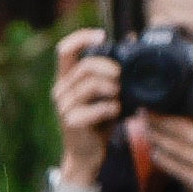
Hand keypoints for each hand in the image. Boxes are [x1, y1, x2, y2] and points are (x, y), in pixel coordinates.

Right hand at [49, 31, 120, 185]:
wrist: (86, 155)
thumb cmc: (98, 121)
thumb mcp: (104, 93)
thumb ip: (111, 72)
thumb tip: (131, 41)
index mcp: (66, 79)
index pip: (65, 50)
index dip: (82, 37)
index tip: (101, 37)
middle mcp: (60, 90)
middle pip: (85, 66)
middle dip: (109, 68)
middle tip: (121, 77)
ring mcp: (64, 106)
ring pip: (90, 85)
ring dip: (112, 89)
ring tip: (120, 96)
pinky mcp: (72, 121)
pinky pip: (96, 108)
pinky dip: (111, 108)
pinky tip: (116, 111)